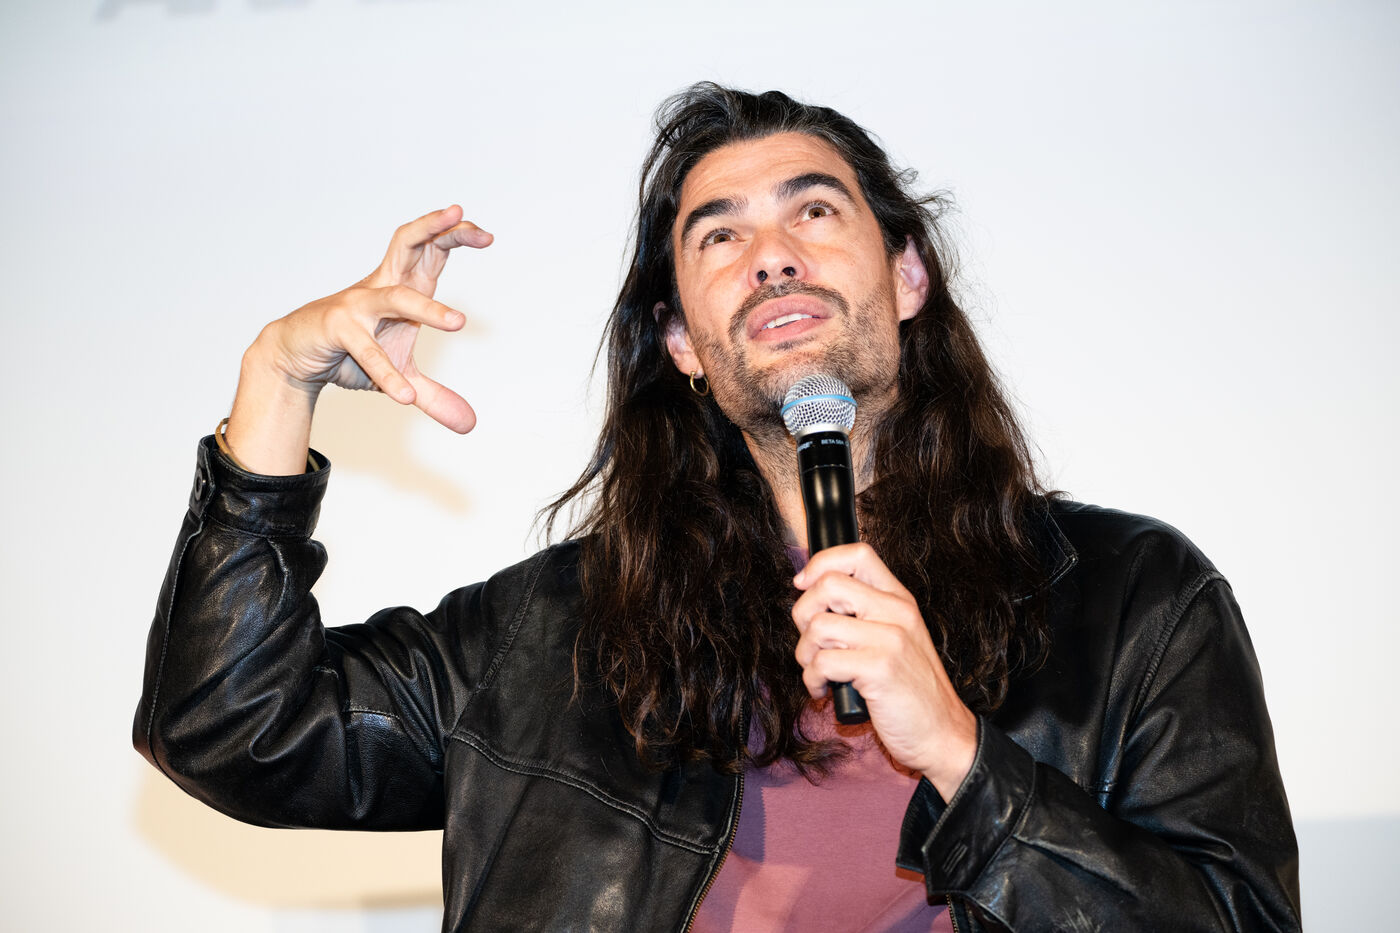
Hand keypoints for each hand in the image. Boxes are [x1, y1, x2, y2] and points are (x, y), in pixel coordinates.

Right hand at [255, 204, 490, 432]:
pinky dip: (385, 372)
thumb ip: (434, 396)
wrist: (293, 357)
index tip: (487, 235)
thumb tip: (470, 424)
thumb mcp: (400, 377)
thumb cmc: (348, 353)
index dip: (455, 236)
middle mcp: (380, 286)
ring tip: (458, 323)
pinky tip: (404, 395)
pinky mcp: (336, 326)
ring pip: (396, 298)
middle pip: (410, 244)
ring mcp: (357, 303)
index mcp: (400, 285)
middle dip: (438, 229)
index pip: (430, 250)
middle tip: (468, 223)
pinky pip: (366, 349)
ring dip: (427, 309)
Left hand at [792, 543, 977, 800]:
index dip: (821, 563)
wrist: (943, 733)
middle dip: (803, 614)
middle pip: (828, 585)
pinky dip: (812, 679)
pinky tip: (824, 689)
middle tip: (812, 642)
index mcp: (900, 600)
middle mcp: (897, 612)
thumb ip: (865, 614)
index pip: (858, 553)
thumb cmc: (911, 691)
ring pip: (819, 626)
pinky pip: (823, 661)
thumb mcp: (897, 639)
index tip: (803, 585)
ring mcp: (891, 639)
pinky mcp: (880, 668)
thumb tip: (811, 594)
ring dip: (805, 654)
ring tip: (817, 671)